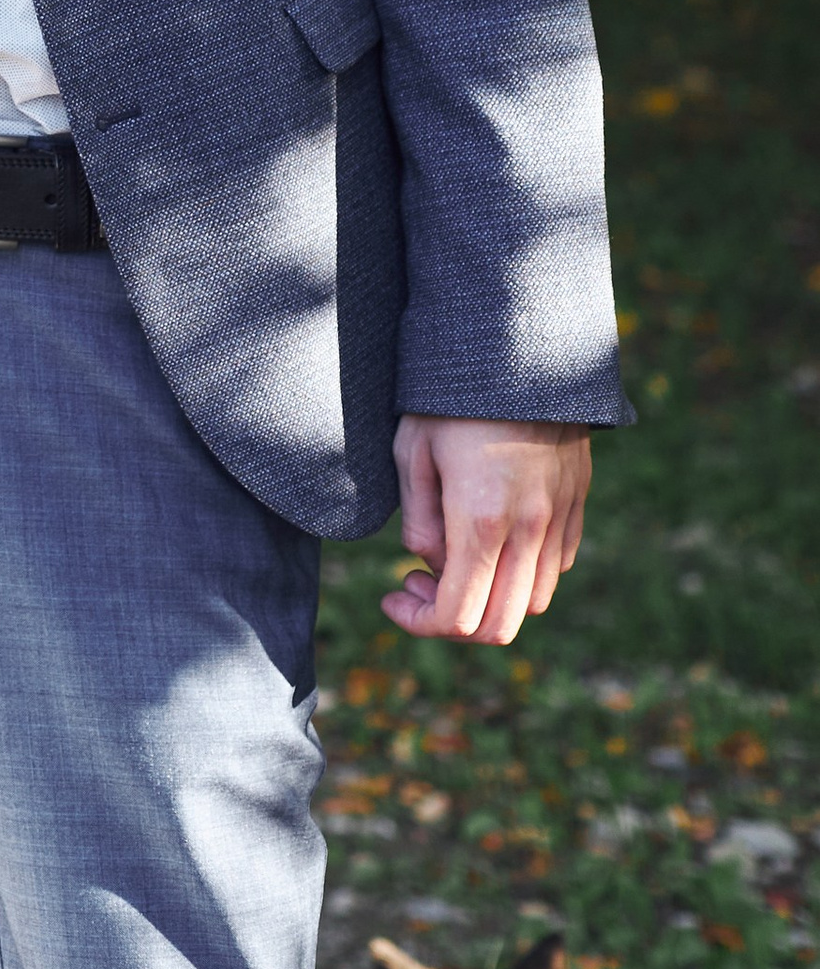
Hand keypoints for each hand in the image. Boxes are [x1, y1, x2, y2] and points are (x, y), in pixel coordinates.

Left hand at [382, 416, 590, 645]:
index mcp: (481, 520)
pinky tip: (492, 536)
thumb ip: (419, 520)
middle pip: (501, 625)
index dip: (420, 623)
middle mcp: (529, 529)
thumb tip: (431, 564)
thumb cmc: (449, 394)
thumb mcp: (412, 450)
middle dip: (453, 620)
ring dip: (492, 598)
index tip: (393, 596)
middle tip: (417, 581)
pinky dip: (523, 572)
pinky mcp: (576, 500)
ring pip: (535, 600)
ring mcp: (560, 516)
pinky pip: (556, 564)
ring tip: (454, 557)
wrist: (517, 344)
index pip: (460, 617)